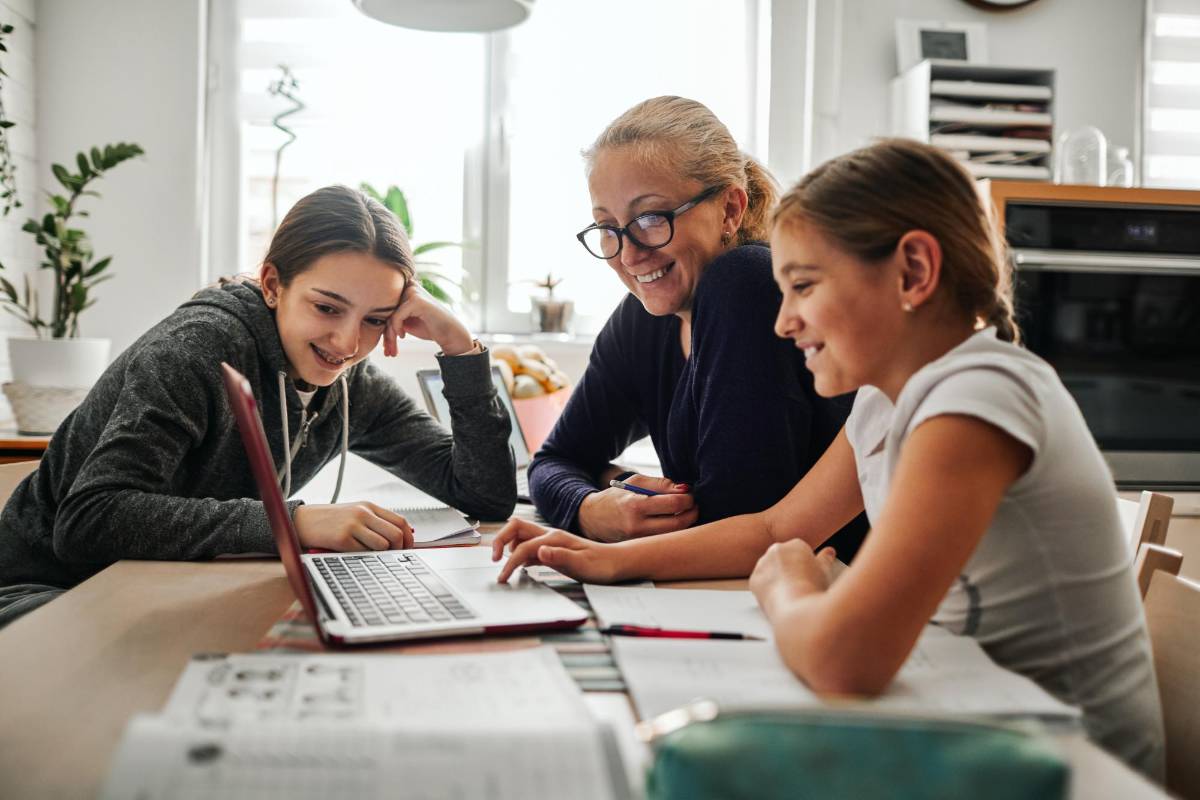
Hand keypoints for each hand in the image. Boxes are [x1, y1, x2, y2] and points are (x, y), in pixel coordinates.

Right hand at [294, 503, 414, 550]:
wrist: (302, 521)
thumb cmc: (331, 521)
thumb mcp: (355, 514)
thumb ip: (375, 522)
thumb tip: (400, 537)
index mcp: (369, 507)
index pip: (400, 521)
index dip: (408, 538)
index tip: (406, 548)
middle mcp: (363, 513)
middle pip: (396, 534)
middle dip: (398, 549)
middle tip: (393, 556)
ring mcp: (353, 525)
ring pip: (383, 544)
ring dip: (380, 554)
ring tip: (370, 554)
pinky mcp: (343, 538)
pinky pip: (364, 553)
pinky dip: (364, 557)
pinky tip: (355, 554)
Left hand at [383, 282, 474, 356]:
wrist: (450, 334)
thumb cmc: (428, 327)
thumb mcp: (406, 320)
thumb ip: (391, 316)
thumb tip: (369, 319)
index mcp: (405, 287)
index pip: (384, 305)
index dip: (383, 326)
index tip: (385, 345)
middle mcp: (409, 285)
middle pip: (386, 310)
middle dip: (385, 333)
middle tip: (388, 351)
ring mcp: (413, 291)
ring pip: (390, 315)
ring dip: (389, 335)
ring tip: (392, 350)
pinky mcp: (417, 300)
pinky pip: (396, 317)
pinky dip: (396, 329)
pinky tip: (403, 336)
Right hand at [491, 517, 624, 583]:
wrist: (616, 562)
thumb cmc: (601, 565)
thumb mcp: (581, 564)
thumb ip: (560, 556)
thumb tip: (540, 551)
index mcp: (554, 538)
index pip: (523, 547)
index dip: (509, 562)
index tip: (503, 577)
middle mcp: (550, 536)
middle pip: (516, 528)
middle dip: (500, 540)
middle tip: (494, 559)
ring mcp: (551, 542)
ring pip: (521, 536)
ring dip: (509, 546)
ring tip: (505, 565)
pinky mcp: (553, 550)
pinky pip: (529, 547)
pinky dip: (519, 555)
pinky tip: (521, 567)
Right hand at [577, 475, 697, 542]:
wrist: (593, 519)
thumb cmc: (617, 497)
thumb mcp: (635, 481)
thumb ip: (661, 483)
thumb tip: (685, 489)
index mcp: (635, 505)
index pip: (674, 503)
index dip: (688, 498)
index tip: (689, 494)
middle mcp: (637, 526)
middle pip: (679, 523)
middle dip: (692, 512)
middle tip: (693, 505)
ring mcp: (638, 542)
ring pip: (674, 535)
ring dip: (686, 524)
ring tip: (684, 513)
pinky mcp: (640, 550)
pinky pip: (664, 542)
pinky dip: (674, 532)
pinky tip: (673, 523)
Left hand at [749, 540, 837, 618]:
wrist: (796, 608)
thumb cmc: (812, 590)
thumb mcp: (825, 571)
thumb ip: (826, 559)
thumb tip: (829, 553)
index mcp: (796, 545)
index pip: (800, 551)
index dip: (806, 566)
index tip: (809, 576)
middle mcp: (777, 550)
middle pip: (784, 559)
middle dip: (790, 570)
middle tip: (801, 586)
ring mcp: (763, 563)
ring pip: (770, 570)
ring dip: (777, 579)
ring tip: (791, 594)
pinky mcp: (754, 579)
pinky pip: (760, 582)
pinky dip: (767, 589)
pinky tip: (779, 598)